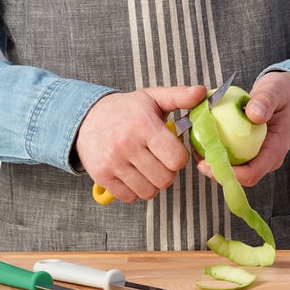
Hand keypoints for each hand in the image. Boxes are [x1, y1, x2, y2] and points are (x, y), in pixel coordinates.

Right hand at [76, 85, 206, 202]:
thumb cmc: (126, 110)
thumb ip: (180, 96)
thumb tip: (202, 92)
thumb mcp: (153, 98)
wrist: (86, 117)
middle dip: (167, 171)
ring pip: (149, 192)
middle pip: (165, 179)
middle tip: (159, 159)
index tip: (172, 150)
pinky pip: (130, 197)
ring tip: (146, 167)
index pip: (177, 159)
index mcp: (144, 126)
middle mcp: (127, 145)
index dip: (179, 157)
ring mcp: (113, 163)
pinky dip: (136, 190)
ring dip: (152, 183)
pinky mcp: (102, 177)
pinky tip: (133, 174)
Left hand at [196, 71, 289, 186]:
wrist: (288, 95)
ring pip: (232, 169)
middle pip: (238, 178)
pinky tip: (201, 139)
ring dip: (213, 163)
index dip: (229, 175)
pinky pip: (230, 157)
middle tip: (196, 157)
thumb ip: (265, 101)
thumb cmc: (282, 92)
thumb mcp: (275, 90)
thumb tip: (253, 115)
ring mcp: (257, 156)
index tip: (208, 164)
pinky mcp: (248, 150)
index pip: (251, 174)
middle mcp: (265, 159)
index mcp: (275, 150)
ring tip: (195, 148)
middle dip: (215, 171)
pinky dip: (215, 151)